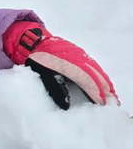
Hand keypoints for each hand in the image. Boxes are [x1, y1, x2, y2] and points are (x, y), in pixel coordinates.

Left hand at [2, 21, 116, 108]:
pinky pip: (94, 67)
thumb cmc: (38, 61)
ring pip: (96, 70)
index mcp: (66, 63)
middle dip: (103, 89)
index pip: (84, 78)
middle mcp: (76, 58)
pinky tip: (105, 85)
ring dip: (104, 83)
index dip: (94, 90)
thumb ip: (54, 88)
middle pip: (94, 74)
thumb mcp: (41, 74)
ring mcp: (81, 55)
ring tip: (111, 97)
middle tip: (111, 102)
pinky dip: (101, 76)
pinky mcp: (82, 55)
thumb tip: (66, 104)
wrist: (38, 43)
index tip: (101, 100)